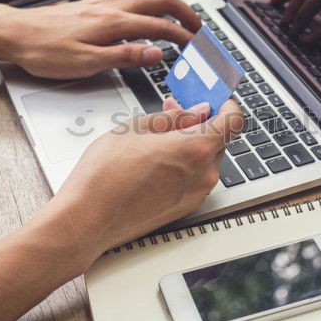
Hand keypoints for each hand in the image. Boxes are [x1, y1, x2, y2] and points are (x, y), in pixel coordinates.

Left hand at [0, 0, 201, 78]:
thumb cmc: (44, 51)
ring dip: (171, 3)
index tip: (197, 47)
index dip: (183, 37)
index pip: (160, 25)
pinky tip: (150, 11)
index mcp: (113, 23)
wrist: (14, 33)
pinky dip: (152, 0)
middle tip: (199, 29)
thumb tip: (157, 53)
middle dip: (186, 12)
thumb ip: (125, 56)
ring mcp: (103, 3)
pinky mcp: (95, 4)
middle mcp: (111, 7)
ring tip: (182, 17)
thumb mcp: (86, 63)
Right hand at [39, 98, 243, 271]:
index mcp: (195, 149)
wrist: (87, 220)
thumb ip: (174, 117)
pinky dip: (185, 165)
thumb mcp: (136, 128)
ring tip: (157, 137)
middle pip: (219, 140)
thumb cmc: (104, 176)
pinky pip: (195, 178)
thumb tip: (195, 112)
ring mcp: (196, 195)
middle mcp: (203, 175)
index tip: (218, 100)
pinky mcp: (185, 208)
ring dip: (191, 145)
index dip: (228, 106)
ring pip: (206, 160)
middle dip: (201, 123)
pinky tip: (157, 160)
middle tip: (174, 112)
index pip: (233, 121)